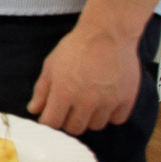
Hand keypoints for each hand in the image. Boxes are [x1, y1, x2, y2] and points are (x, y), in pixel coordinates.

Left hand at [27, 19, 142, 137]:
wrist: (108, 33)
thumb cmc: (77, 46)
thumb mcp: (51, 65)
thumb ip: (42, 90)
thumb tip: (34, 109)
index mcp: (64, 93)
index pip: (52, 123)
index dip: (49, 120)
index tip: (52, 115)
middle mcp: (86, 101)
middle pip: (74, 128)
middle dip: (69, 120)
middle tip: (70, 108)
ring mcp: (108, 101)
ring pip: (96, 126)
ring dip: (90, 118)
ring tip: (89, 102)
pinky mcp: (126, 99)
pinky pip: (117, 119)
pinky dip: (111, 114)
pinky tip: (106, 101)